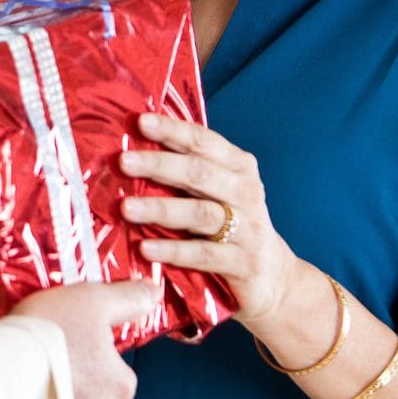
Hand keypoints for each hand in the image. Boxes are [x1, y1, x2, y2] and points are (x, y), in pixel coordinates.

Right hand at [10, 280, 154, 398]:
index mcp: (121, 388)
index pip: (114, 366)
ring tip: (24, 376)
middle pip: (91, 392)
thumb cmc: (48, 339)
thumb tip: (153, 293)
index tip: (66, 338)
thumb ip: (125, 298)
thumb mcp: (91, 301)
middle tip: (42, 355)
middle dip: (70, 378)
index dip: (89, 348)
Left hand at [117, 112, 303, 326]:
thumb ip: (187, 170)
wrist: (274, 276)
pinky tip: (146, 247)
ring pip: (200, 213)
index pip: (203, 141)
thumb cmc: (233, 224)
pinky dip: (174, 250)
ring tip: (126, 207)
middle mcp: (246, 192)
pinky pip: (204, 254)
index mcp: (239, 167)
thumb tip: (134, 148)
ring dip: (161, 208)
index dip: (173, 130)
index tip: (141, 122)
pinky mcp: (243, 263)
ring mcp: (247, 229)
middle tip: (124, 161)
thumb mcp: (217, 191)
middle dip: (159, 164)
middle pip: (200, 173)